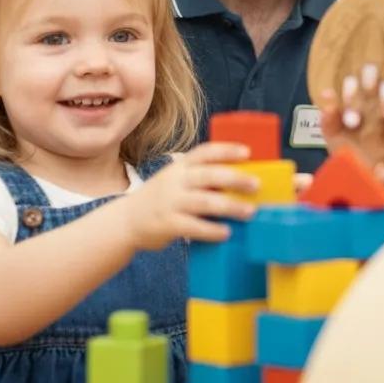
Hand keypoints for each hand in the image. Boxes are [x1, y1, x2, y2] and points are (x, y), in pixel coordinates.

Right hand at [121, 142, 257, 249]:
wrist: (127, 221)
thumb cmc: (161, 199)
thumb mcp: (175, 180)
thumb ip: (200, 178)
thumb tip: (239, 181)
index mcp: (180, 166)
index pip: (204, 152)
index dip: (226, 150)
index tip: (248, 152)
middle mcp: (175, 181)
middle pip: (208, 175)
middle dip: (235, 179)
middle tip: (256, 184)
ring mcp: (170, 202)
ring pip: (205, 202)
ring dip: (230, 206)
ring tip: (250, 211)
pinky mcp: (168, 224)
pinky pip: (194, 227)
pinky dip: (212, 230)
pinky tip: (227, 232)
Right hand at [319, 65, 383, 199]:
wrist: (370, 191)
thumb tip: (378, 170)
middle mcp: (371, 111)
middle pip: (369, 81)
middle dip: (367, 81)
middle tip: (369, 92)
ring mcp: (350, 119)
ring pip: (348, 91)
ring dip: (349, 96)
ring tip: (352, 121)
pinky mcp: (332, 132)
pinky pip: (327, 116)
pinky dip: (326, 109)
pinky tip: (327, 105)